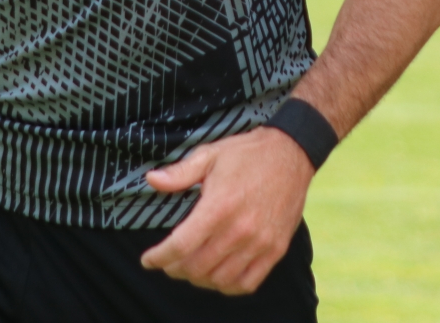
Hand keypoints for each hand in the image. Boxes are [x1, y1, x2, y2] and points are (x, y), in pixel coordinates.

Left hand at [139, 128, 313, 295]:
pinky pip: (248, 283)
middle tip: (169, 262)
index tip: (148, 260)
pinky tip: (218, 274)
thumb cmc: (246, 153)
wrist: (291, 154)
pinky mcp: (275, 249)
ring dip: (199, 278)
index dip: (159, 257)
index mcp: (219, 206)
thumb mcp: (209, 155)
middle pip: (197, 267)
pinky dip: (228, 285)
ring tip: (191, 267)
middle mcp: (240, 229)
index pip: (181, 245)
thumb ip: (180, 173)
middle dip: (175, 269)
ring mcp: (260, 242)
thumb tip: (151, 180)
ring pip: (220, 279)